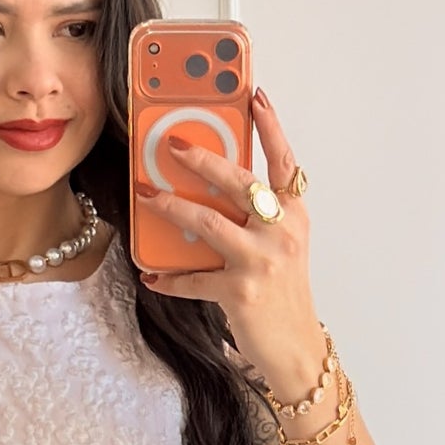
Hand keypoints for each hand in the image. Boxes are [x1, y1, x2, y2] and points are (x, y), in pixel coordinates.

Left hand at [138, 86, 324, 401]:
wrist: (296, 348)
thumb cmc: (285, 295)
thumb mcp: (282, 247)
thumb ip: (258, 217)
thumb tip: (212, 191)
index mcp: (294, 215)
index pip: (284, 161)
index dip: (270, 126)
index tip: (254, 96)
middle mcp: (281, 231)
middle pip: (238, 182)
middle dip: (202, 159)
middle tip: (174, 143)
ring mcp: (261, 260)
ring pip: (208, 222)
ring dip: (172, 208)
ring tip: (147, 195)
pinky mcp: (239, 291)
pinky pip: (194, 279)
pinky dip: (170, 278)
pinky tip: (152, 275)